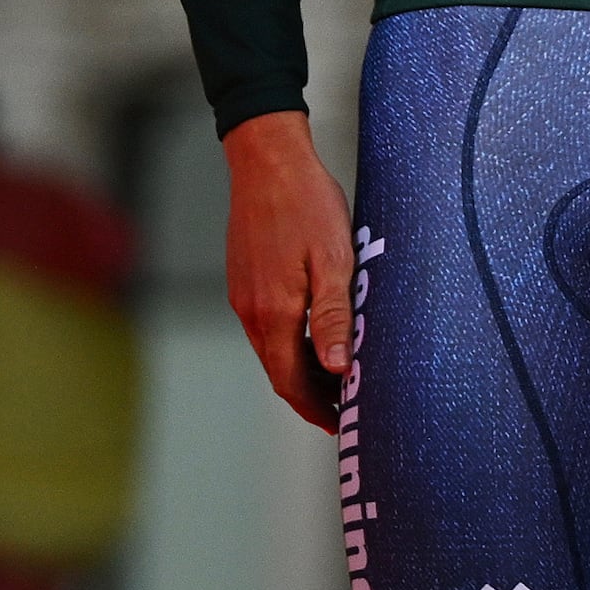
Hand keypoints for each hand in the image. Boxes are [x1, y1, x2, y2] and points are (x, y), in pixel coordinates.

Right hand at [221, 109, 356, 429]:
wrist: (268, 163)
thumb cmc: (309, 205)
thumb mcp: (335, 260)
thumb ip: (334, 317)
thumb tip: (338, 371)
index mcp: (275, 312)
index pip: (292, 381)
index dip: (316, 408)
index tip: (342, 425)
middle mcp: (252, 312)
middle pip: (279, 372)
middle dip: (310, 398)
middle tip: (345, 413)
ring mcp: (243, 297)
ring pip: (272, 351)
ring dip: (300, 372)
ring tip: (337, 383)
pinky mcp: (244, 282)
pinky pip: (267, 328)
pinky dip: (289, 345)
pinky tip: (314, 340)